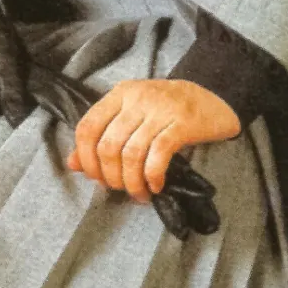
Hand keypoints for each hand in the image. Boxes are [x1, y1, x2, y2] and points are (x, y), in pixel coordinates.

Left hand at [68, 78, 239, 203]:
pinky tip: (155, 185)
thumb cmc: (167, 109)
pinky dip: (152, 176)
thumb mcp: (131, 115)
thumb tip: (73, 164)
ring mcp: (160, 110)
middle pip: (108, 145)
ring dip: (131, 181)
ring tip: (138, 193)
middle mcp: (137, 98)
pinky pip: (158, 154)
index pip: (87, 127)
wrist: (214, 96)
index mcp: (119, 94)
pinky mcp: (182, 124)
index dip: (86, 158)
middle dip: (110, 176)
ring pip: (131, 153)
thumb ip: (101, 136)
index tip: (96, 177)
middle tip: (120, 188)